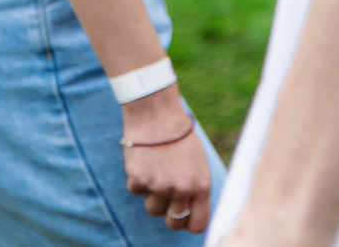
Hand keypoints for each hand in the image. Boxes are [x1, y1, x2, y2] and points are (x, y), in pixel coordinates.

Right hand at [123, 86, 210, 234]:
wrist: (157, 113)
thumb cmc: (179, 137)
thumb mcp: (198, 162)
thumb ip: (195, 188)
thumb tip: (191, 212)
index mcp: (201, 185)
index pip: (197, 224)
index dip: (189, 223)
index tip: (184, 219)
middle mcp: (181, 189)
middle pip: (173, 223)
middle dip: (169, 216)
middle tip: (166, 200)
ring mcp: (159, 186)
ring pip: (153, 209)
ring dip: (152, 195)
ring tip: (156, 171)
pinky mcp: (139, 179)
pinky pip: (136, 191)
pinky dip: (138, 179)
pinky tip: (144, 160)